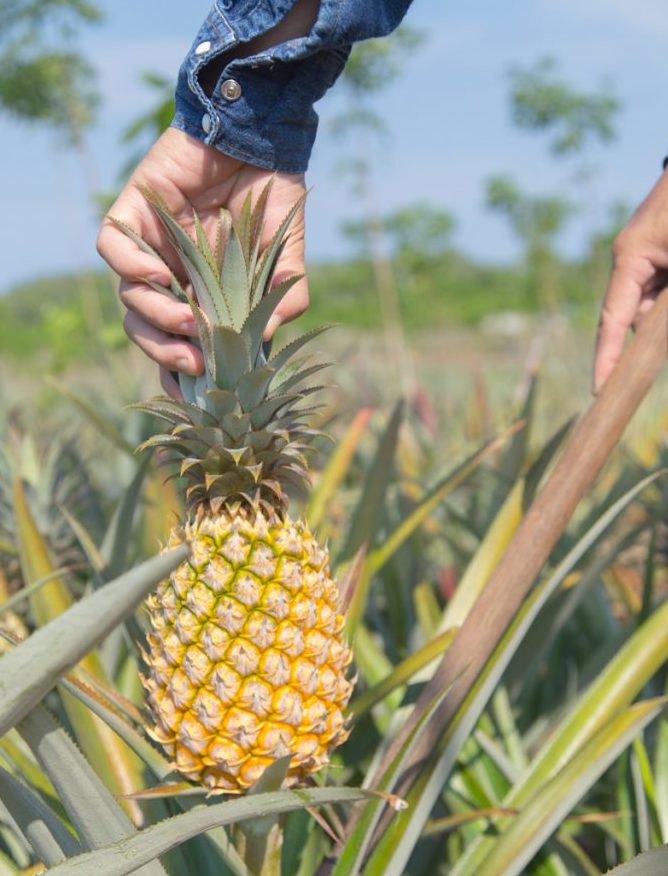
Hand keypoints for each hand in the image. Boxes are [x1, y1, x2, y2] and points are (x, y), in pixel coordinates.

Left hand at [97, 127, 307, 397]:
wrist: (262, 135)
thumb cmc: (275, 197)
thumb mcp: (286, 258)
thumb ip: (284, 298)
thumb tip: (265, 340)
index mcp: (203, 290)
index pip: (179, 339)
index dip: (180, 370)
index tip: (195, 394)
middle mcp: (172, 273)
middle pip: (147, 328)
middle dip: (165, 352)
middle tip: (195, 363)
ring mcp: (152, 244)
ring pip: (129, 297)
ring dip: (156, 317)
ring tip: (189, 320)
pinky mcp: (135, 211)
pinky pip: (112, 246)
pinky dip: (129, 268)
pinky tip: (159, 277)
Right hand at [594, 170, 667, 392]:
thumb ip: (665, 303)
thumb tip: (657, 334)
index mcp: (629, 258)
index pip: (612, 319)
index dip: (606, 357)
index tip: (600, 388)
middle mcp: (631, 261)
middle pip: (635, 315)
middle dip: (653, 333)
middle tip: (659, 344)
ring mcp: (646, 258)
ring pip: (651, 305)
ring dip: (662, 316)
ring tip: (667, 282)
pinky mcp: (660, 254)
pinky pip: (660, 290)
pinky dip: (663, 305)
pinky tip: (666, 290)